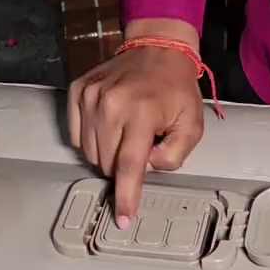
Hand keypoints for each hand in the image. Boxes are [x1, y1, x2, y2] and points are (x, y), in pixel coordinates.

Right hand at [68, 33, 203, 227]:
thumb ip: (173, 155)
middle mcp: (109, 105)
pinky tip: (109, 126)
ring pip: (90, 152)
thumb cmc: (177, 89)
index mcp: (140, 114)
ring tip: (127, 133)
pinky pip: (77, 135)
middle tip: (141, 145)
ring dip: (108, 154)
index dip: (125, 197)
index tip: (121, 220)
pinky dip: (92, 140)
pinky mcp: (77, 91)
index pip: (128, 166)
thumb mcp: (192, 125)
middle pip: (107, 163)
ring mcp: (89, 96)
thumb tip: (147, 167)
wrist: (157, 48)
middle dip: (123, 166)